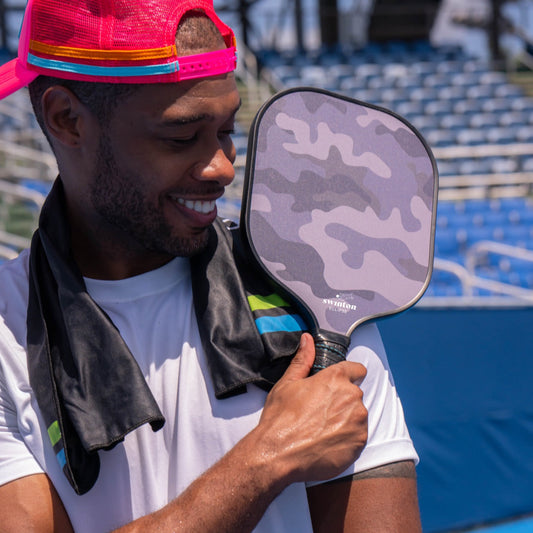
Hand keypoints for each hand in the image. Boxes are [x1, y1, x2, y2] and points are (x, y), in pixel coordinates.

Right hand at [253, 333, 367, 484]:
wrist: (278, 455)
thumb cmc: (280, 419)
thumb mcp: (287, 383)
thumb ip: (303, 360)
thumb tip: (308, 339)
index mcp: (335, 379)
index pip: (357, 369)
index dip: (347, 376)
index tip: (338, 385)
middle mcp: (351, 397)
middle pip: (354, 394)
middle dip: (341, 400)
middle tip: (319, 412)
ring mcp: (358, 421)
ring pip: (357, 415)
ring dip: (345, 420)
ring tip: (321, 429)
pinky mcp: (359, 443)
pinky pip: (358, 436)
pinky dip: (347, 439)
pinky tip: (327, 442)